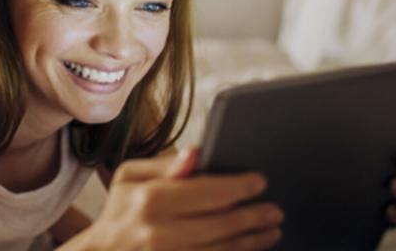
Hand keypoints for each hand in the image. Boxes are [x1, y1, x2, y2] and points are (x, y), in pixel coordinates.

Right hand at [71, 149, 282, 250]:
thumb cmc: (121, 211)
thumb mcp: (131, 177)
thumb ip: (166, 165)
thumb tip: (196, 153)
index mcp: (150, 198)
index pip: (209, 191)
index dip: (240, 186)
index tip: (259, 182)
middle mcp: (159, 231)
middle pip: (222, 223)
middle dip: (254, 216)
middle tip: (274, 211)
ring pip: (223, 249)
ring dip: (253, 241)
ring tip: (270, 231)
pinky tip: (250, 249)